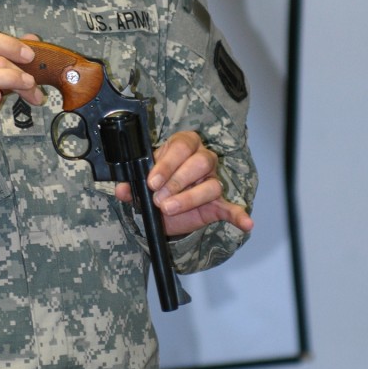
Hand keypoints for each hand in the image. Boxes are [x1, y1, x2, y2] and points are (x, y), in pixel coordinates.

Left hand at [115, 130, 253, 237]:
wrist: (162, 205)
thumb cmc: (156, 183)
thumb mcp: (141, 181)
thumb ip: (131, 184)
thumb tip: (122, 190)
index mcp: (182, 144)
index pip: (181, 146)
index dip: (167, 164)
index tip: (152, 182)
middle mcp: (202, 158)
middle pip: (201, 162)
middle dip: (177, 181)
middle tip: (159, 198)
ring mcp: (212, 180)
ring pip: (211, 185)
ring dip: (190, 198)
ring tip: (168, 208)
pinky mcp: (217, 203)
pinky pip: (230, 207)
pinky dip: (238, 215)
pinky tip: (245, 223)